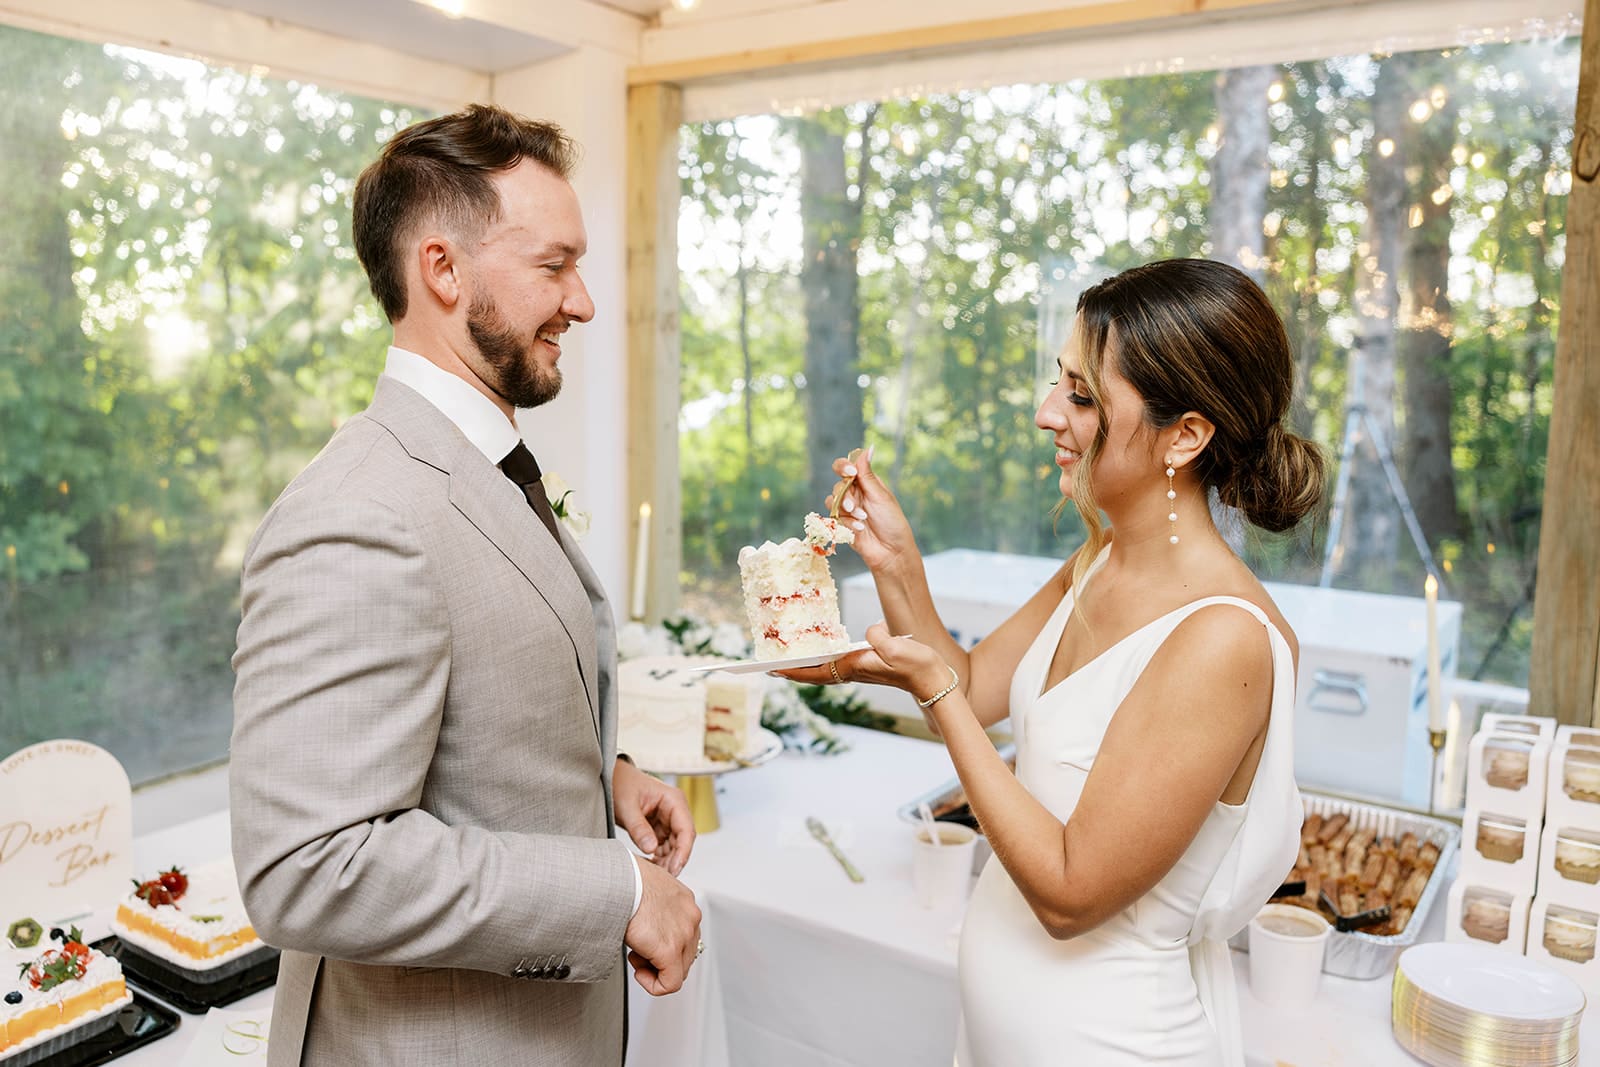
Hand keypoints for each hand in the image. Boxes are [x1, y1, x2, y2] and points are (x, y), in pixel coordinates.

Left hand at [613, 759, 694, 875]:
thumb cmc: (620, 784)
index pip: (687, 830)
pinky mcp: (659, 827)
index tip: (674, 869)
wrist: (611, 778)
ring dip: (667, 860)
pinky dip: (659, 856)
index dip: (683, 852)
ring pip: (674, 846)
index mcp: (673, 800)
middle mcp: (675, 810)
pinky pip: (664, 845)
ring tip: (654, 873)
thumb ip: (638, 828)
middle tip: (662, 876)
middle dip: (674, 859)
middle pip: (683, 841)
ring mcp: (668, 819)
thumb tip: (651, 849)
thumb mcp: (627, 806)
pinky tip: (650, 865)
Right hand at [624, 859, 701, 995]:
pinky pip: (670, 984)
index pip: (684, 935)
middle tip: (638, 953)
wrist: (616, 881)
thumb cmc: (623, 881)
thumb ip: (654, 908)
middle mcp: (690, 916)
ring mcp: (685, 933)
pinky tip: (638, 973)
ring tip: (635, 955)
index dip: (663, 946)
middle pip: (684, 955)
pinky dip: (654, 985)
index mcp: (683, 901)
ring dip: (655, 969)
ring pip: (678, 970)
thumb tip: (645, 923)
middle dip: (660, 960)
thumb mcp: (645, 890)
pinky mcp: (671, 951)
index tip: (646, 944)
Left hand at [775, 622, 952, 704]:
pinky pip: (837, 663)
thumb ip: (878, 638)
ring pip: (824, 669)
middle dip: (792, 670)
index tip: (773, 670)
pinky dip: (823, 660)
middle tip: (770, 667)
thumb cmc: (916, 666)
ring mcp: (859, 669)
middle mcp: (852, 670)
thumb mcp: (896, 648)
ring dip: (806, 666)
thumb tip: (870, 632)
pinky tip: (821, 651)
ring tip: (789, 659)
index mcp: (853, 667)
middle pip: (814, 673)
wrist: (935, 680)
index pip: (815, 672)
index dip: (792, 672)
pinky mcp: (868, 665)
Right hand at [826, 447, 916, 574]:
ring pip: (832, 501)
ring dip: (845, 509)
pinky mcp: (841, 525)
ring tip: (862, 519)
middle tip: (854, 507)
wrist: (892, 552)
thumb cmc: (892, 523)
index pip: (847, 467)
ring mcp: (847, 510)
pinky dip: (846, 523)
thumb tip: (868, 448)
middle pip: (837, 485)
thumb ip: (868, 474)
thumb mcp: (881, 496)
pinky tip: (860, 529)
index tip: (849, 472)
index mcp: (866, 483)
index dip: (843, 466)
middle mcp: (855, 494)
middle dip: (845, 495)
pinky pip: (834, 519)